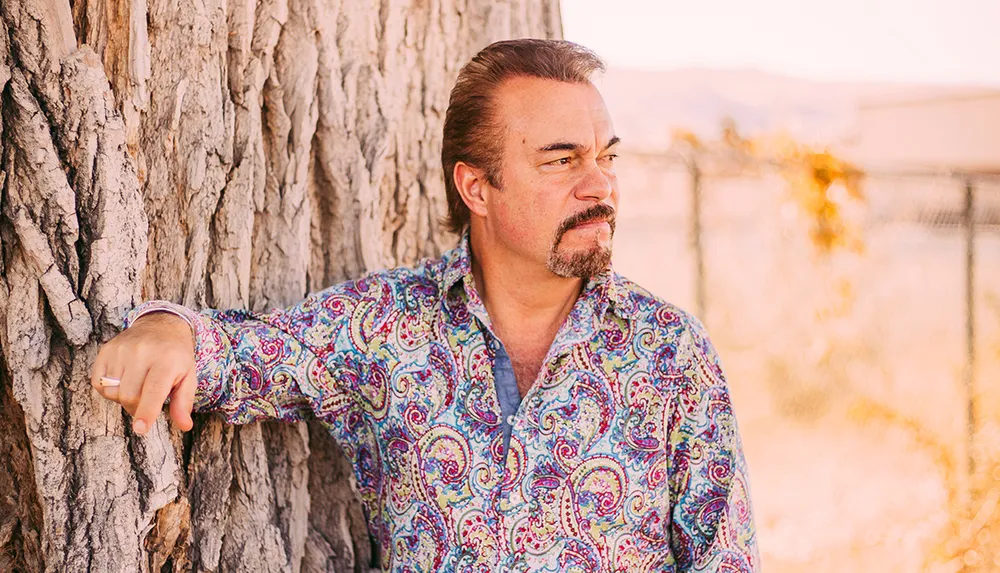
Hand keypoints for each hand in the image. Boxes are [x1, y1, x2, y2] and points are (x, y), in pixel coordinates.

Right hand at [90, 311, 196, 434]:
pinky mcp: (106, 350)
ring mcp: (121, 349)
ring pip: (112, 391)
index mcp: (167, 360)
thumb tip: (185, 426)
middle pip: (129, 396)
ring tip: (137, 384)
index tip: (140, 428)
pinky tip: (123, 379)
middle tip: (147, 398)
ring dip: (123, 397)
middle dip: (137, 406)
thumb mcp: (188, 377)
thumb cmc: (176, 357)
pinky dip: (109, 388)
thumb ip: (183, 403)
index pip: (154, 389)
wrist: (160, 326)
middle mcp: (142, 352)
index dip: (146, 411)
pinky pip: (98, 383)